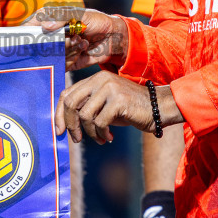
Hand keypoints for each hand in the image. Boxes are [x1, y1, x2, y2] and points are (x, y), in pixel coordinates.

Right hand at [35, 7, 127, 71]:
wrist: (112, 38)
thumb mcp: (79, 14)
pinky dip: (72, 59)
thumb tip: (45, 26)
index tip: (28, 37)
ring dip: (69, 49)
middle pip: (39, 46)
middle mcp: (50, 38)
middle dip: (57, 42)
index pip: (30, 27)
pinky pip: (61, 66)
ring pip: (51, 57)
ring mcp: (57, 51)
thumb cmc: (95, 21)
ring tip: (82, 42)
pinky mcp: (65, 63)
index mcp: (49, 22)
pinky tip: (83, 51)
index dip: (26, 32)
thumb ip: (61, 16)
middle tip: (74, 36)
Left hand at [56, 71, 178, 144]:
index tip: (59, 130)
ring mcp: (109, 88)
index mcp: (94, 79)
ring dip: (90, 133)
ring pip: (85, 115)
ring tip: (100, 138)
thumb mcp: (104, 105)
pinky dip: (102, 134)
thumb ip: (86, 107)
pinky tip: (110, 138)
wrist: (158, 108)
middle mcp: (100, 80)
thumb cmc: (129, 109)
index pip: (66, 94)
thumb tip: (63, 124)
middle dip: (70, 124)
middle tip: (76, 139)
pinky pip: (100, 123)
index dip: (59, 113)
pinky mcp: (118, 100)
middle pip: (71, 103)